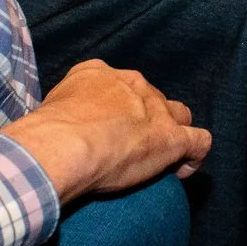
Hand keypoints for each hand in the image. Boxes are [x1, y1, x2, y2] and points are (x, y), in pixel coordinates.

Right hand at [2, 60, 212, 201]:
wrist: (62, 144)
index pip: (119, 86)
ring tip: (162, 161)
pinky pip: (199, 142)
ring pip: (180, 114)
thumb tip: (56, 130)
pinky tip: (180, 172)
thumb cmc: (47, 133)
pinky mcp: (172, 137)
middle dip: (146, 120)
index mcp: (100, 74)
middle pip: (151, 99)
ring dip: (174, 134)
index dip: (120, 110)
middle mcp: (132, 85)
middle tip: (130, 150)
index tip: (110, 132)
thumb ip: (63, 111)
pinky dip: (193, 157)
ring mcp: (155, 110)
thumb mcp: (50, 109)